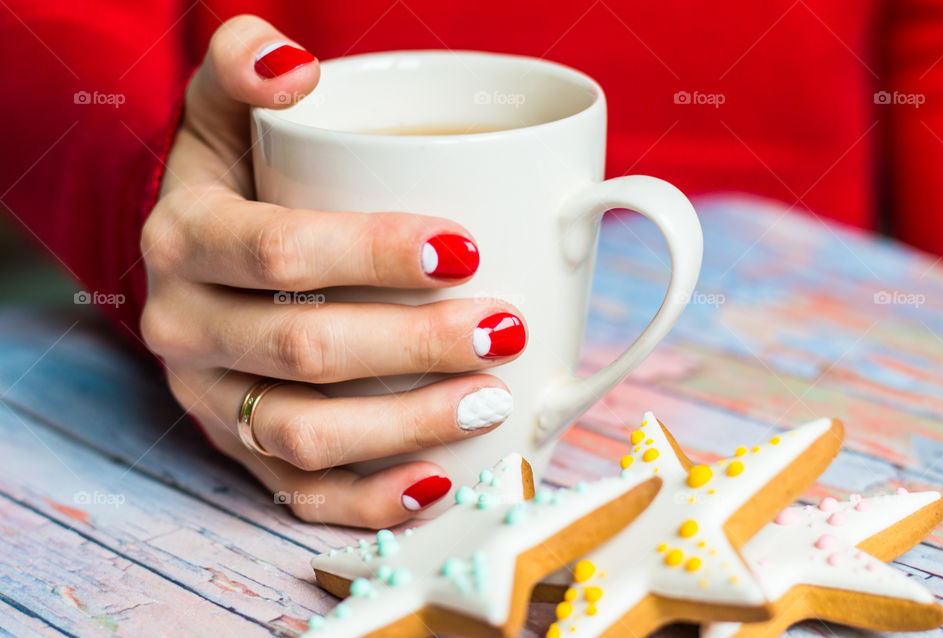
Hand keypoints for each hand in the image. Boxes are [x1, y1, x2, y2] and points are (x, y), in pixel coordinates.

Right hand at [139, 15, 525, 527]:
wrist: (195, 261)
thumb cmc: (236, 181)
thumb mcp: (225, 111)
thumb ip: (243, 64)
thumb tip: (294, 63)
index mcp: (186, 239)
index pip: (279, 252)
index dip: (372, 253)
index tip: (465, 247)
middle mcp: (186, 327)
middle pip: (303, 349)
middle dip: (414, 345)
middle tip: (503, 329)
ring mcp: (211, 400)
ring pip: (303, 434)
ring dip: (405, 426)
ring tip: (491, 400)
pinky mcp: (237, 451)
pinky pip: (297, 494)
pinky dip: (369, 500)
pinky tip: (436, 482)